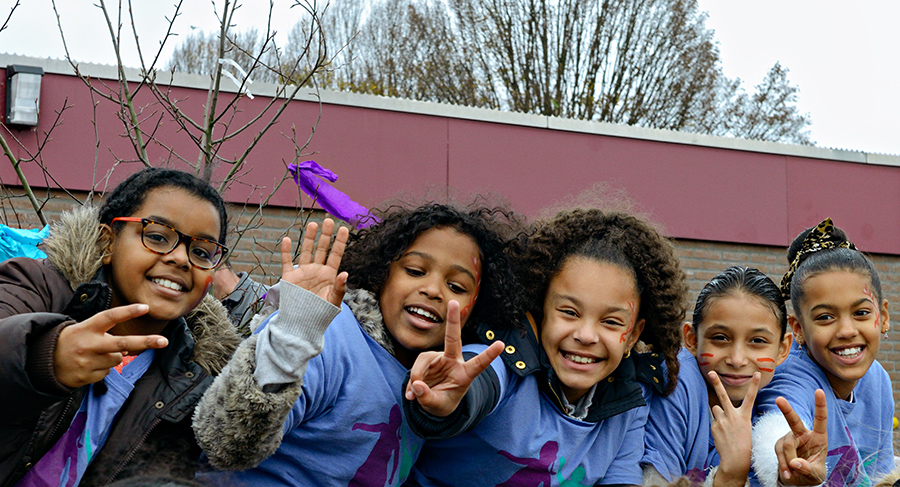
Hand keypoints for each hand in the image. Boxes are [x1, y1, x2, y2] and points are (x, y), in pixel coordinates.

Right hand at [54, 304, 167, 387]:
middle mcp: (89, 344)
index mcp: (88, 328)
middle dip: (145, 342)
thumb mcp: (84, 329)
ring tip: (94, 354)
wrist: (44, 362)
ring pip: (117, 359)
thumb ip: (105, 333)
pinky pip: (106, 372)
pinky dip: (102, 368)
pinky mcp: (87, 377)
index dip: (127, 312)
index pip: (110, 317)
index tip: (145, 307)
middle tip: (163, 341)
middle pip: (122, 343)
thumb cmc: (72, 341)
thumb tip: (130, 348)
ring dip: (112, 356)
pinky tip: (88, 365)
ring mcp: (88, 362)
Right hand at [281, 219, 348, 306]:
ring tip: (313, 224)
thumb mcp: (334, 301)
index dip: (340, 242)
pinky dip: (286, 251)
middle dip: (325, 235)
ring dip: (309, 238)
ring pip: (306, 251)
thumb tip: (345, 274)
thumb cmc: (321, 313)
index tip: (344, 229)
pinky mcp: (290, 277)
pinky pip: (287, 262)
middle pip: (322, 249)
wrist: (303, 323)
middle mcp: (317, 270)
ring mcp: (303, 272)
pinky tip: (287, 240)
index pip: (336, 254)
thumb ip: (339, 287)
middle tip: (329, 220)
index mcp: (329, 274)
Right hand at [404, 300, 503, 416]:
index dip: (489, 355)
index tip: (502, 344)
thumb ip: (427, 397)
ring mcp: (439, 359)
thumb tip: (416, 385)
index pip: (479, 364)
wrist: (434, 402)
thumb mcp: (438, 406)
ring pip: (423, 361)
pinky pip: (416, 368)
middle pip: (453, 339)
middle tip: (454, 303)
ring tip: (413, 397)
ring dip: (416, 377)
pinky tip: (410, 394)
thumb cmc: (443, 402)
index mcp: (465, 374)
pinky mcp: (427, 360)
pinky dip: (411, 382)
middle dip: (453, 320)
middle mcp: (453, 362)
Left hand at [708, 371, 758, 486]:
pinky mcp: (714, 426)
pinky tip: (722, 435)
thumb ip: (732, 415)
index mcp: (744, 416)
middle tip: (712, 372)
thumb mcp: (743, 427)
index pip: (751, 398)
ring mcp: (722, 420)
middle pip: (723, 395)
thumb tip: (717, 407)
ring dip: (719, 414)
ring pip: (716, 409)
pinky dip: (717, 426)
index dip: (754, 385)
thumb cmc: (743, 444)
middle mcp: (732, 416)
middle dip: (717, 383)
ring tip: (725, 427)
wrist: (735, 460)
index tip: (757, 373)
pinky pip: (714, 421)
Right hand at [775, 389, 827, 484]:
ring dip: (788, 461)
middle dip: (786, 410)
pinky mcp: (780, 444)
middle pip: (794, 420)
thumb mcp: (816, 474)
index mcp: (819, 438)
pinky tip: (787, 473)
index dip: (820, 406)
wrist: (799, 478)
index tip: (819, 391)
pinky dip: (783, 464)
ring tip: (792, 473)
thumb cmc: (813, 473)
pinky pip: (779, 452)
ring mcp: (790, 438)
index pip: (820, 419)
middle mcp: (803, 434)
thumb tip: (795, 463)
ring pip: (786, 445)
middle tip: (779, 399)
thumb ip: (808, 468)